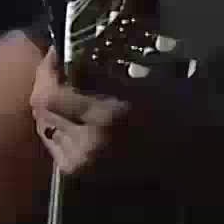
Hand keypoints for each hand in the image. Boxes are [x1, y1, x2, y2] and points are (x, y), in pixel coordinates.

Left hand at [30, 46, 188, 182]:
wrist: (182, 156)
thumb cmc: (167, 112)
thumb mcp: (136, 83)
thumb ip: (98, 72)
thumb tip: (66, 56)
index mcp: (107, 117)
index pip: (51, 93)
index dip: (48, 69)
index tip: (56, 52)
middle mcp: (89, 142)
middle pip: (41, 108)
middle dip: (46, 83)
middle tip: (58, 67)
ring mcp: (81, 161)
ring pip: (43, 124)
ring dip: (50, 104)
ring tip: (66, 89)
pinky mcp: (77, 171)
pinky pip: (51, 141)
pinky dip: (56, 125)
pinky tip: (73, 116)